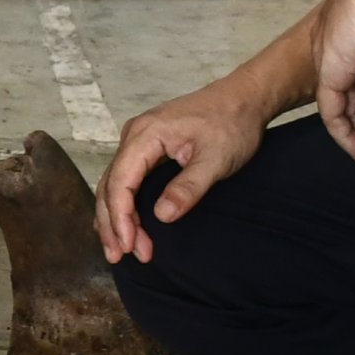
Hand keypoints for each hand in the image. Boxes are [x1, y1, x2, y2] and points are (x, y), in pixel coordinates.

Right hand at [95, 82, 273, 264]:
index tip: (130, 245)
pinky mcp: (147, 147)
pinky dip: (122, 205)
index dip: (121, 217)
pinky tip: (123, 226)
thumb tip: (162, 216)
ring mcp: (138, 140)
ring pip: (114, 183)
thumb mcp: (216, 158)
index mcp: (146, 134)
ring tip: (120, 250)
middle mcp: (135, 135)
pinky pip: (124, 179)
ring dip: (115, 217)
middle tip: (120, 256)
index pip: (120, 181)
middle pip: (110, 185)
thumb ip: (188, 187)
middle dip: (113, 223)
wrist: (244, 98)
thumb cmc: (232, 123)